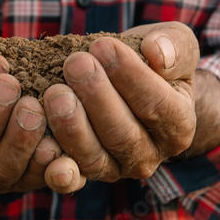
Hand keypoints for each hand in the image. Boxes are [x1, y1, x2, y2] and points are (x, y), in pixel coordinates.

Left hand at [42, 22, 219, 192]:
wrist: (132, 83)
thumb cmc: (153, 60)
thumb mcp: (175, 44)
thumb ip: (175, 46)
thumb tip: (158, 53)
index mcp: (179, 125)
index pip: (156, 105)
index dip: (129, 76)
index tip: (103, 45)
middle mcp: (150, 156)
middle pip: (122, 134)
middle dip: (96, 97)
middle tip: (74, 63)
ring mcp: (117, 169)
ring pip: (94, 157)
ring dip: (71, 126)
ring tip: (54, 92)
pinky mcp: (87, 174)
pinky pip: (71, 176)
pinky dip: (56, 165)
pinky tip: (41, 144)